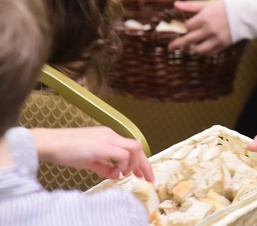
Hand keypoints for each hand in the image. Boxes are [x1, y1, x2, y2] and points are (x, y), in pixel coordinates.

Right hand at [31, 127, 153, 181]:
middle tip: (148, 178)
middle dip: (144, 164)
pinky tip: (116, 173)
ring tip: (125, 175)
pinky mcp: (102, 146)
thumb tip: (114, 174)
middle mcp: (111, 135)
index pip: (131, 146)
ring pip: (134, 148)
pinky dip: (123, 165)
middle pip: (137, 147)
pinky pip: (122, 155)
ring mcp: (108, 138)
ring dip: (133, 164)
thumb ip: (104, 166)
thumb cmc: (65, 150)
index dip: (140, 161)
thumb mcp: (89, 160)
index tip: (142, 173)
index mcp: (108, 136)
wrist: (50, 143)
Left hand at [168, 0, 231, 54]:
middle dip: (178, 44)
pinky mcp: (223, 45)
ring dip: (191, 49)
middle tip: (170, 47)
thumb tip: (175, 4)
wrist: (245, 15)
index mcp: (204, 18)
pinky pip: (209, 53)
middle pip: (189, 40)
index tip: (183, 27)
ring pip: (198, 49)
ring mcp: (216, 39)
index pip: (187, 26)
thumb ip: (191, 6)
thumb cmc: (225, 7)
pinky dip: (203, 52)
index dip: (183, 27)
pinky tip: (201, 49)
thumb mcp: (208, 3)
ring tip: (187, 48)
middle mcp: (209, 30)